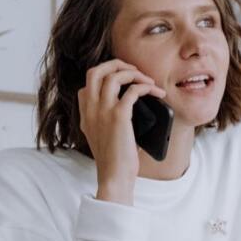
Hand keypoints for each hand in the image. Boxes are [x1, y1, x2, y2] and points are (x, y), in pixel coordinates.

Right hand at [78, 59, 165, 205]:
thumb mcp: (103, 135)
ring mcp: (102, 111)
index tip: (122, 80)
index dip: (105, 75)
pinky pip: (132, 90)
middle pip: (96, 70)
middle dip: (116, 64)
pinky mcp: (118, 116)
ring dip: (134, 73)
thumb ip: (107, 118)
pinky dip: (146, 87)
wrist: (114, 176)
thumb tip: (131, 101)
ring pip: (114, 75)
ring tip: (148, 81)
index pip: (87, 83)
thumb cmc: (114, 160)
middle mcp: (90, 109)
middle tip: (134, 71)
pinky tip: (155, 93)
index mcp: (85, 114)